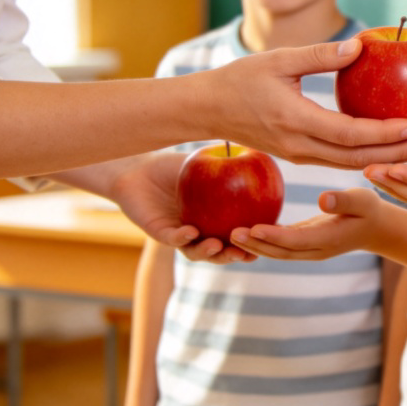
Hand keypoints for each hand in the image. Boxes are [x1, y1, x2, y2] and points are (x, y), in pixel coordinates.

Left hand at [107, 152, 257, 264]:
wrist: (137, 169)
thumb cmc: (173, 167)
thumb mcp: (205, 163)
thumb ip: (229, 162)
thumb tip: (261, 149)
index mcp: (214, 220)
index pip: (237, 235)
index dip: (253, 241)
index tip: (269, 240)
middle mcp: (199, 232)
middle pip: (220, 252)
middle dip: (234, 256)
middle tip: (247, 254)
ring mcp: (179, 235)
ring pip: (195, 252)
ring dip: (209, 253)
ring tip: (218, 246)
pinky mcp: (159, 232)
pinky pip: (172, 239)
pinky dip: (181, 238)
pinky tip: (191, 232)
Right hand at [210, 39, 406, 168]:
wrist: (205, 111)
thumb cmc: (239, 79)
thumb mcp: (276, 59)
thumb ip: (318, 56)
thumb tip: (360, 46)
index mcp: (295, 121)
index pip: (350, 134)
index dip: (385, 133)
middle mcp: (300, 146)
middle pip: (359, 158)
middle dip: (400, 154)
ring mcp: (299, 155)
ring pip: (351, 163)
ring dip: (388, 158)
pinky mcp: (299, 155)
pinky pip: (340, 159)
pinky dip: (369, 154)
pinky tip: (391, 144)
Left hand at [231, 188, 389, 260]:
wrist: (376, 228)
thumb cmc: (370, 209)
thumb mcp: (363, 200)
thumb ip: (345, 200)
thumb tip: (323, 199)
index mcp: (329, 239)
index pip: (296, 241)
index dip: (274, 236)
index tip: (253, 228)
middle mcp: (316, 249)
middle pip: (281, 252)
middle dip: (255, 246)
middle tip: (231, 234)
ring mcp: (310, 250)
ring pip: (278, 252)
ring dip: (254, 246)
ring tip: (231, 235)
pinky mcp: (305, 244)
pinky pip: (281, 246)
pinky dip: (262, 241)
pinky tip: (246, 232)